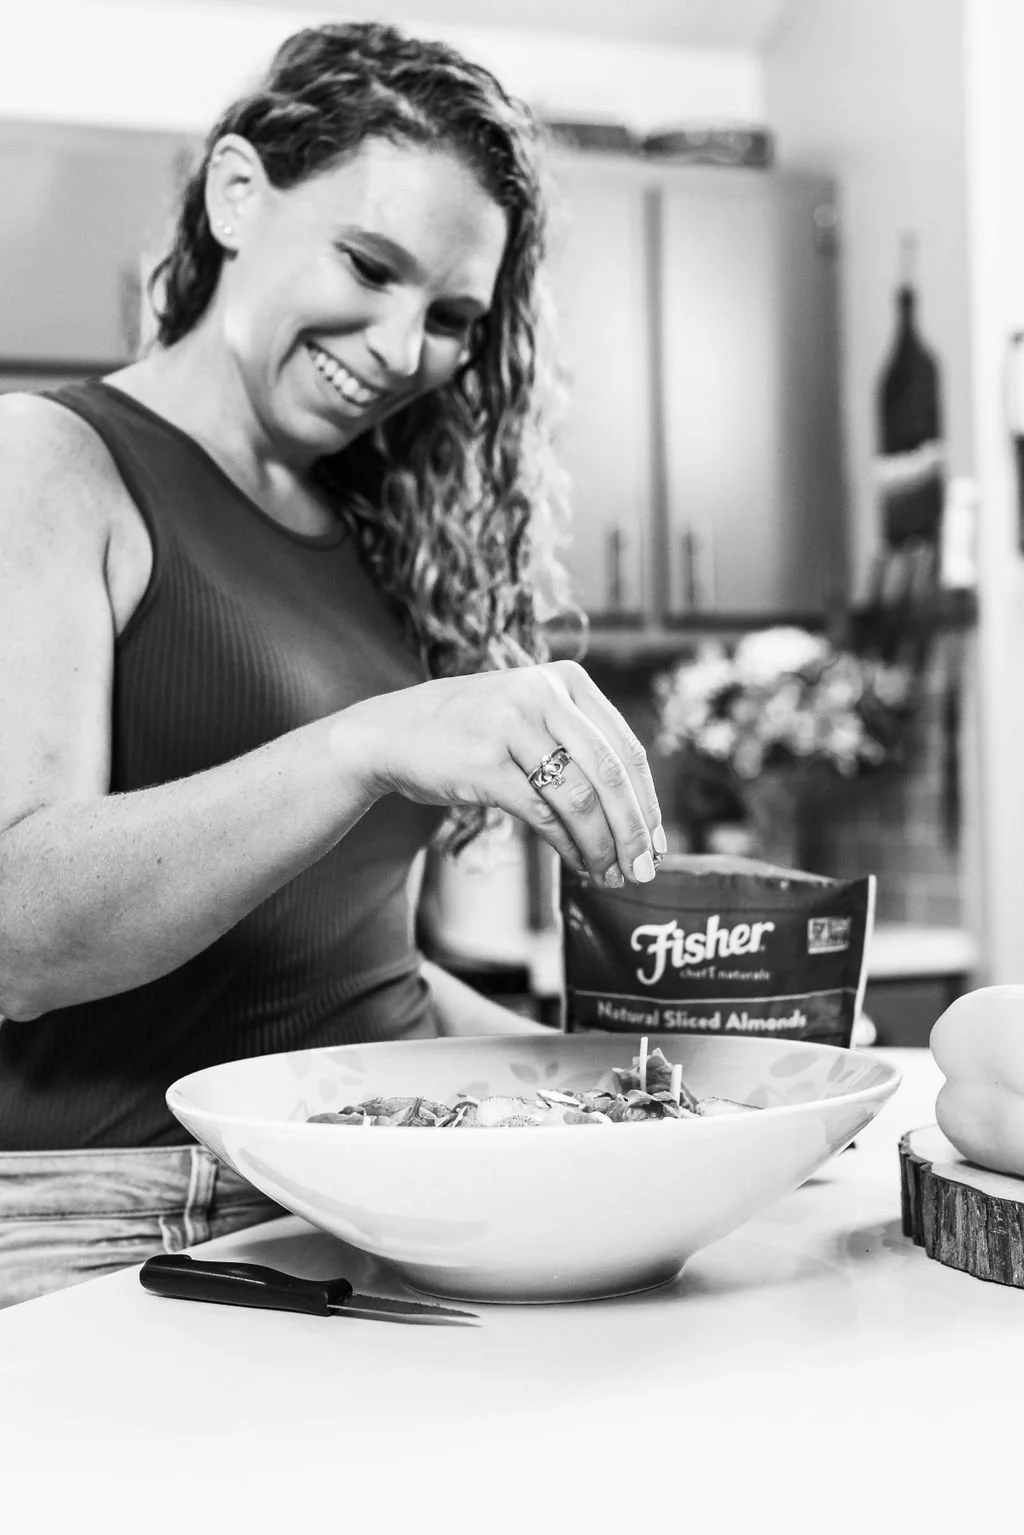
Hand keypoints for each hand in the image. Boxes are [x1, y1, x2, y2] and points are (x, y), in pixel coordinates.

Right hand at [333, 660, 663, 886]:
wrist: (388, 733)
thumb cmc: (467, 731)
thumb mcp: (527, 714)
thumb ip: (576, 741)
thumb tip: (634, 808)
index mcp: (565, 679)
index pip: (626, 749)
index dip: (648, 802)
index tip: (658, 842)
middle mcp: (542, 694)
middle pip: (611, 775)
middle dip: (634, 831)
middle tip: (643, 871)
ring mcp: (512, 725)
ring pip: (580, 798)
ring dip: (602, 846)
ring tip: (611, 874)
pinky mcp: (485, 763)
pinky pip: (543, 814)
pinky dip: (568, 846)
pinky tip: (578, 864)